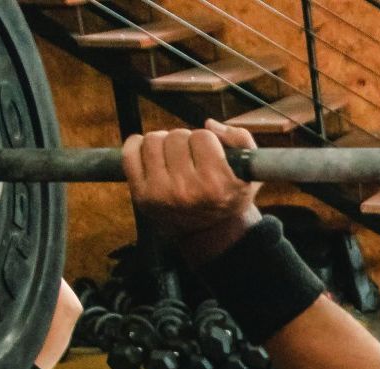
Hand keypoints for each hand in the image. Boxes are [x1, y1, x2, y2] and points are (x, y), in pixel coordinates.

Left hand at [123, 119, 263, 263]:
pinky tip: (149, 151)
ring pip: (153, 140)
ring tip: (173, 156)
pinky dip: (137, 145)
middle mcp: (187, 191)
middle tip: (191, 156)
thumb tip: (209, 124)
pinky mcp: (142, 196)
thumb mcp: (249, 171)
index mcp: (216, 185)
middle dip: (185, 141)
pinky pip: (130, 154)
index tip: (209, 153)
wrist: (209, 232)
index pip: (202, 137)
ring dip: (163, 142)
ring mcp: (161, 194)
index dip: (207, 141)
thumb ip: (241, 140)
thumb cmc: (229, 196)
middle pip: (177, 136)